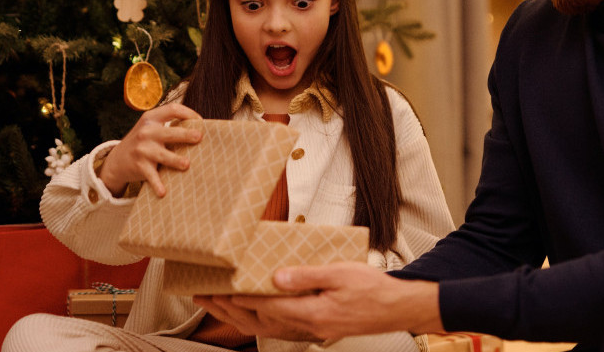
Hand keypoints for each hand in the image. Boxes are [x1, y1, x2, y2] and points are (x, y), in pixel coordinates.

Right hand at [98, 102, 202, 196]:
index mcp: (151, 118)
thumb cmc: (144, 142)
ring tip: (186, 164)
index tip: (201, 120)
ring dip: (175, 160)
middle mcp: (146, 132)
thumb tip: (202, 130)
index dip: (188, 113)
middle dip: (185, 134)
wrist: (117, 160)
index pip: (172, 109)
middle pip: (169, 132)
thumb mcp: (151, 128)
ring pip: (161, 155)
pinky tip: (163, 192)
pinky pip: (151, 176)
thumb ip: (169, 126)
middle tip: (199, 137)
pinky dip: (157, 184)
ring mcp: (142, 149)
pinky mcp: (139, 166)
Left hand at [193, 262, 442, 340]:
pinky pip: (282, 328)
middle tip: (205, 297)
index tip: (219, 289)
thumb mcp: (340, 273)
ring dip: (241, 316)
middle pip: (260, 321)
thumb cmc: (373, 287)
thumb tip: (276, 277)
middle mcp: (309, 326)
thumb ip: (307, 276)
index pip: (267, 306)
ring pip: (268, 327)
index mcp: (313, 312)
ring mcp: (313, 331)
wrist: (397, 308)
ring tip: (220, 304)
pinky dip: (262, 320)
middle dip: (230, 310)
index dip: (240, 298)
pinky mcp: (319, 329)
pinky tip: (255, 313)